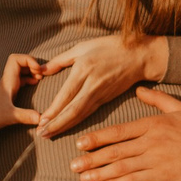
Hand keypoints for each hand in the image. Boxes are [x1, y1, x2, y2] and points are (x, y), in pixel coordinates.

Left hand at [0, 55, 48, 134]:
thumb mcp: (9, 116)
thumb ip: (25, 116)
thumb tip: (41, 119)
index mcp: (7, 81)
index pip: (16, 59)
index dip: (29, 60)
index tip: (38, 71)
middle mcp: (7, 80)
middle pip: (20, 63)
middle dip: (32, 65)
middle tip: (42, 74)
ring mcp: (7, 86)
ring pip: (20, 71)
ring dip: (31, 71)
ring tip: (40, 78)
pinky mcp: (7, 93)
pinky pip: (20, 80)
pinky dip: (28, 79)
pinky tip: (34, 84)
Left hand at [30, 34, 170, 137]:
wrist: (139, 56)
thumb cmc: (110, 47)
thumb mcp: (83, 46)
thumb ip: (60, 60)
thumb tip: (41, 71)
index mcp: (85, 69)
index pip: (66, 95)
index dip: (53, 110)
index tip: (41, 121)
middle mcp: (92, 84)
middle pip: (73, 110)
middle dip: (56, 124)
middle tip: (42, 134)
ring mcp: (101, 94)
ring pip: (81, 115)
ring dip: (65, 126)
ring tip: (50, 134)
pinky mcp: (106, 99)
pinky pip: (89, 113)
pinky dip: (77, 122)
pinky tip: (67, 128)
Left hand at [68, 89, 180, 180]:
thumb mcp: (180, 108)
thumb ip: (157, 99)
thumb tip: (139, 89)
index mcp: (152, 124)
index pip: (118, 132)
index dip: (97, 138)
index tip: (81, 143)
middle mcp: (150, 142)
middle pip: (114, 151)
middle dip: (91, 159)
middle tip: (73, 164)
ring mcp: (155, 161)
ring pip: (120, 167)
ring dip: (99, 173)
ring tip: (82, 178)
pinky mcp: (162, 177)